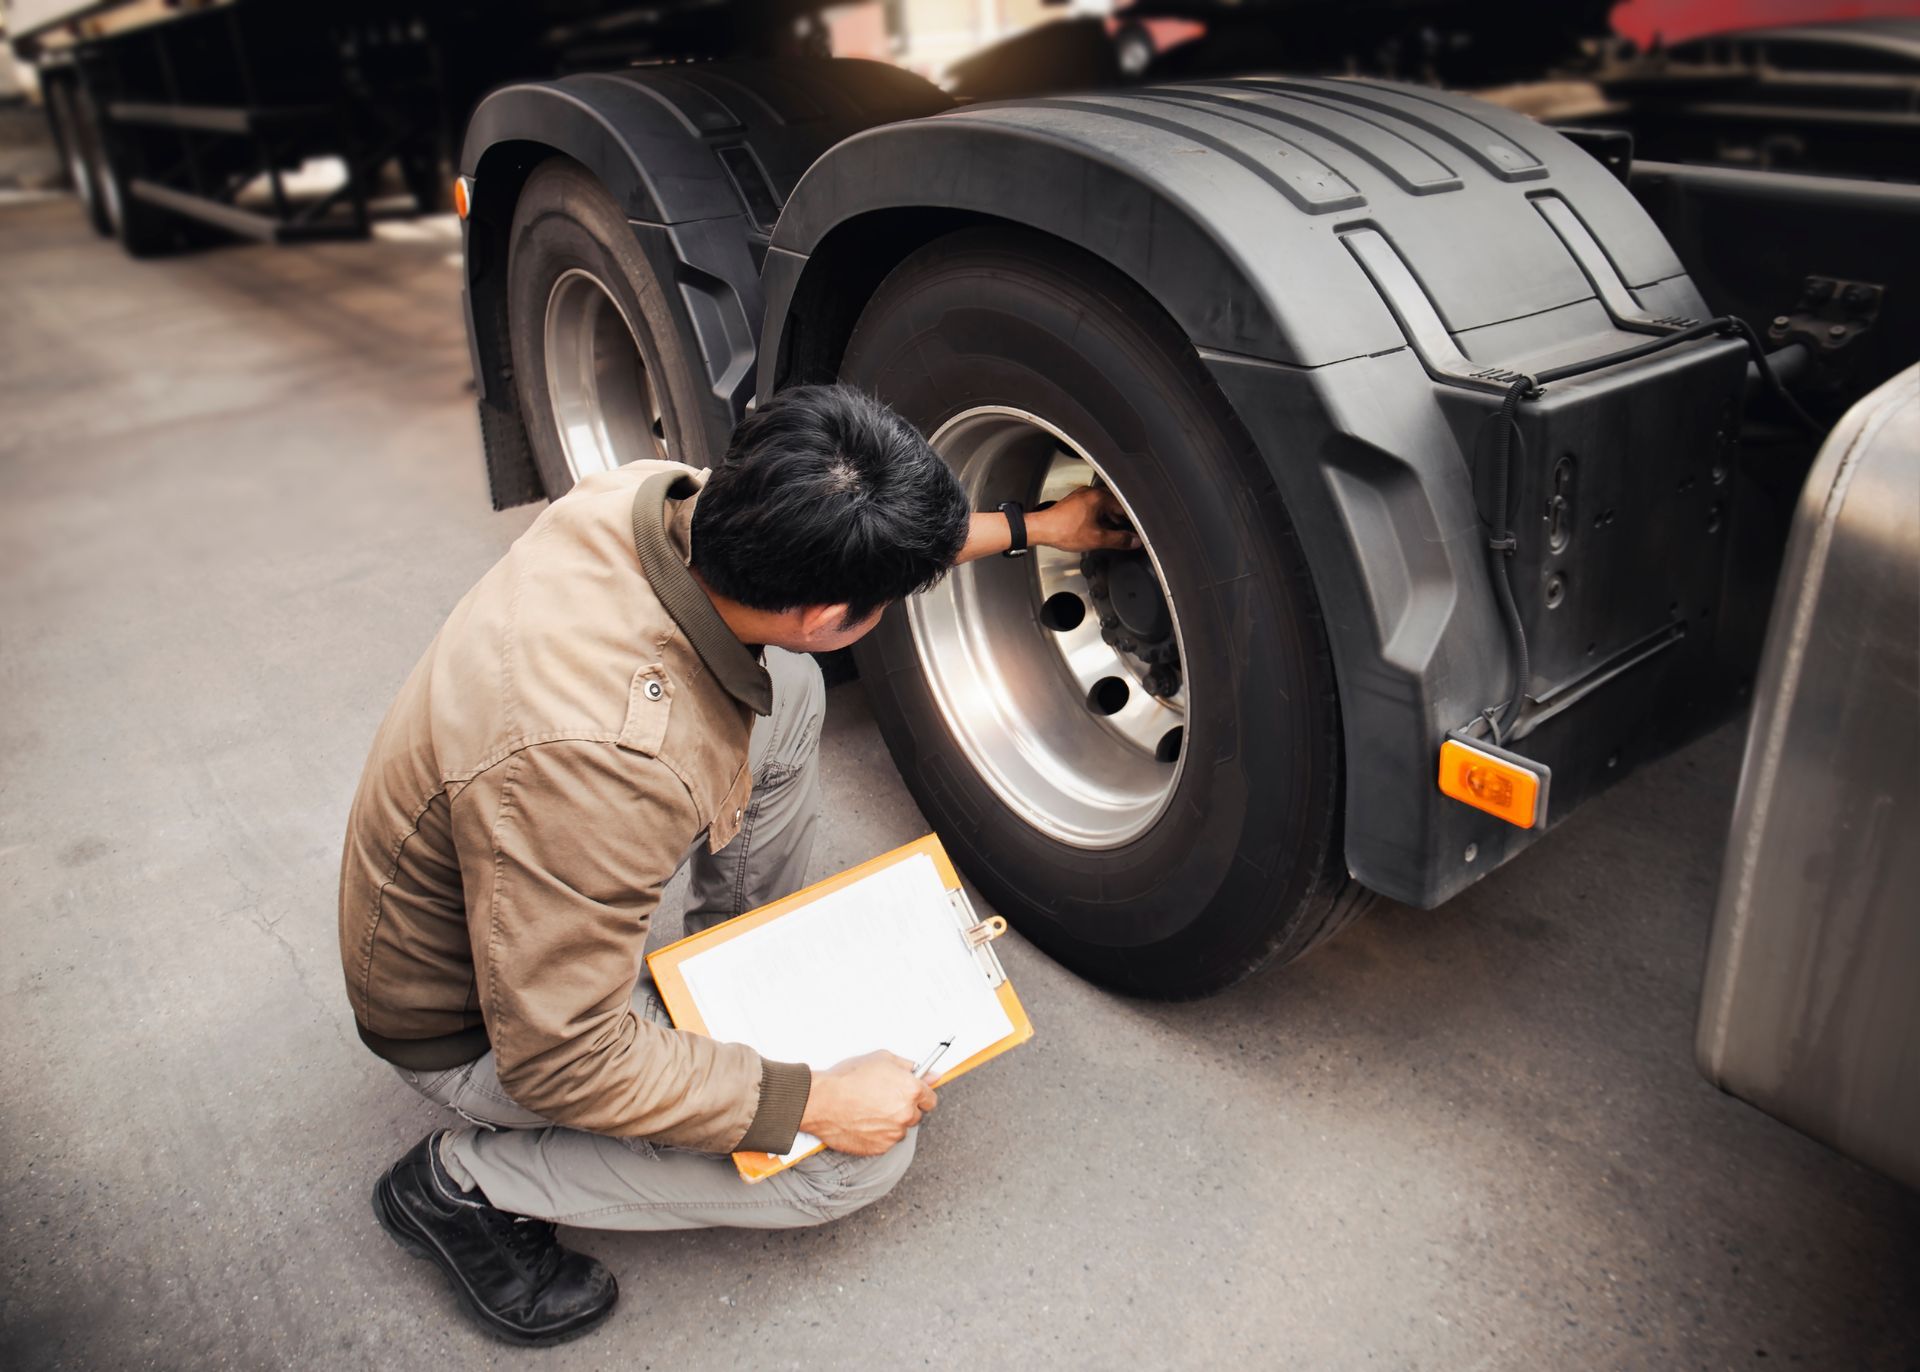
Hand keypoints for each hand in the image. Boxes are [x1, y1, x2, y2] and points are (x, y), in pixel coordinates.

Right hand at [799, 1051, 936, 1155]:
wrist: (821, 1101)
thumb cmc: (847, 1078)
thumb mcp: (881, 1058)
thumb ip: (909, 1067)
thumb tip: (931, 1074)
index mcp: (910, 1090)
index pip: (930, 1099)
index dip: (920, 1096)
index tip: (912, 1095)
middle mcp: (906, 1113)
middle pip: (915, 1115)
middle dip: (903, 1108)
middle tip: (881, 1100)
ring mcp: (893, 1133)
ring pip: (900, 1129)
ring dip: (890, 1122)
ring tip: (868, 1110)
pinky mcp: (880, 1148)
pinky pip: (886, 1142)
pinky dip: (878, 1135)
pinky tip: (862, 1122)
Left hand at [1026, 486, 1139, 553]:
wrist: (1041, 530)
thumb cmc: (1063, 530)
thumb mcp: (1097, 539)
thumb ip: (1119, 540)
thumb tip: (1134, 541)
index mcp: (1099, 497)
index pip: (1124, 506)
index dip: (1133, 520)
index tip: (1137, 529)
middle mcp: (1091, 492)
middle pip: (1115, 504)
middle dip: (1122, 519)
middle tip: (1128, 532)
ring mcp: (1082, 496)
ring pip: (1104, 506)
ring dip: (1110, 519)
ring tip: (1113, 533)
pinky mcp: (1075, 503)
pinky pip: (1094, 507)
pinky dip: (1100, 517)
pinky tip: (1099, 529)